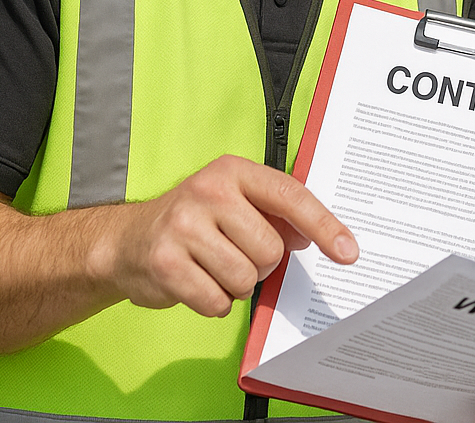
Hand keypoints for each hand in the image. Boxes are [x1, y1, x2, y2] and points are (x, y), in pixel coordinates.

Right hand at [96, 154, 356, 317]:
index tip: (348, 252)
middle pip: (270, 249)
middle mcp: (208, 191)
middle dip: (260, 264)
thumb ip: (276, 215)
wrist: (127, 241)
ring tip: (212, 267)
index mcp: (233, 171)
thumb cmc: (195, 223)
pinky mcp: (165, 262)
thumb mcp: (235, 204)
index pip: (291, 197)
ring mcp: (183, 226)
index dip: (324, 226)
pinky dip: (213, 302)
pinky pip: (217, 302)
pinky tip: (196, 282)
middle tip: (234, 255)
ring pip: (245, 278)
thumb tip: (312, 237)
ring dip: (235, 285)